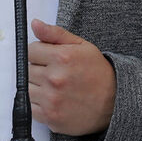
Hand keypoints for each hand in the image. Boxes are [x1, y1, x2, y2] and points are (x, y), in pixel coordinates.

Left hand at [29, 19, 115, 135]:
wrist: (114, 102)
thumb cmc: (98, 73)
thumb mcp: (81, 46)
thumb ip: (55, 33)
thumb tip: (35, 24)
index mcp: (61, 57)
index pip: (30, 51)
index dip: (39, 53)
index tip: (49, 58)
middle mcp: (54, 78)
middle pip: (27, 69)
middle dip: (39, 69)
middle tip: (56, 73)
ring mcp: (51, 99)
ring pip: (27, 88)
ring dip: (37, 87)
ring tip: (55, 87)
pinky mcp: (50, 117)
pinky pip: (30, 107)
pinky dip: (38, 103)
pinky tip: (53, 99)